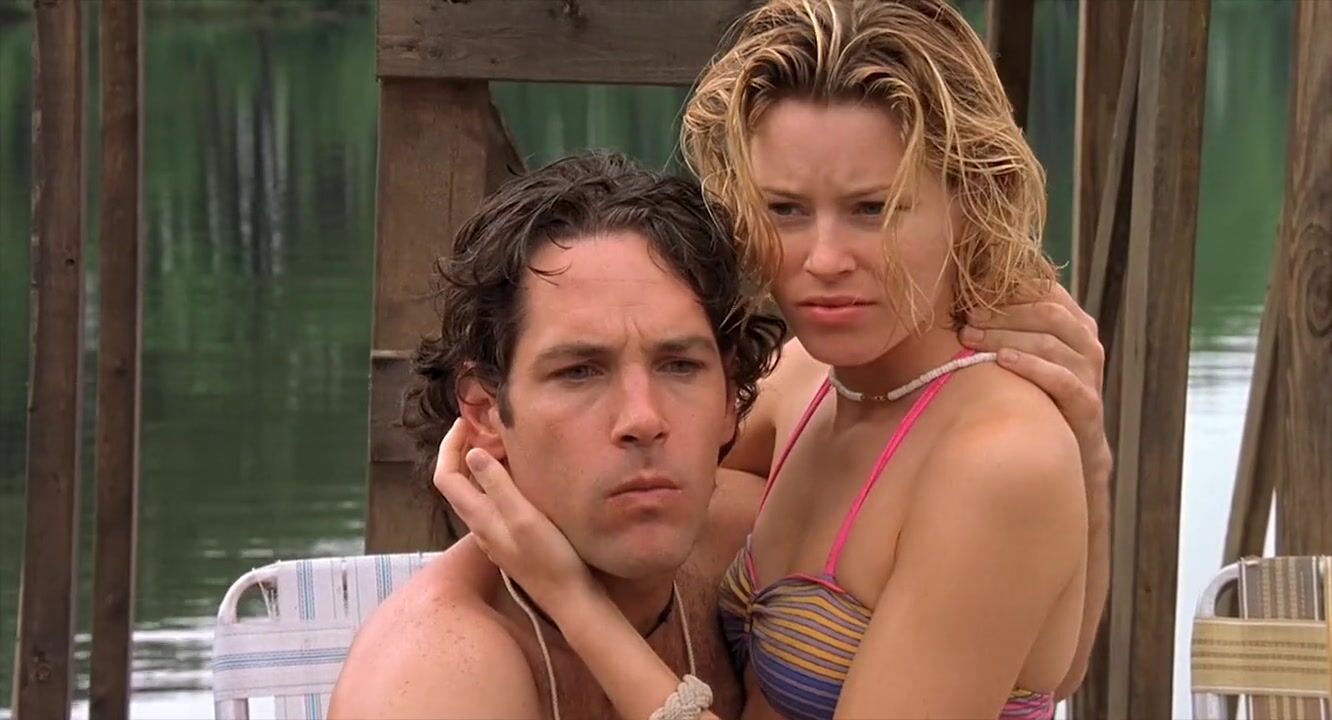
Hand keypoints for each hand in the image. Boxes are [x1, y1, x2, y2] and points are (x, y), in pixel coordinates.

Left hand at [433, 419, 600, 615]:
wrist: (570, 599)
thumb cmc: (551, 558)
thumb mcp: (525, 517)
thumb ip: (498, 486)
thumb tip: (473, 452)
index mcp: (480, 517)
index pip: (446, 476)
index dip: (449, 446)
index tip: (465, 422)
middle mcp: (481, 526)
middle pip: (456, 484)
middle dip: (461, 451)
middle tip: (482, 427)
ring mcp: (494, 535)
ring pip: (474, 494)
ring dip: (478, 466)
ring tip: (499, 444)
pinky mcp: (510, 540)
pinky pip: (491, 503)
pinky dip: (494, 481)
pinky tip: (516, 477)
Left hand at [959, 284, 1112, 490]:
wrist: (1074, 443)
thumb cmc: (1042, 390)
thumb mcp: (1033, 352)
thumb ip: (1014, 325)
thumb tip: (968, 300)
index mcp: (1076, 322)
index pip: (1047, 291)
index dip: (1010, 288)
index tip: (973, 290)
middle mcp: (1086, 342)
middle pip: (1047, 313)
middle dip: (1003, 312)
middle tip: (966, 317)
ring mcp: (1089, 371)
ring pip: (1048, 343)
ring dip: (1004, 337)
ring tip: (970, 338)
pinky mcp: (1086, 401)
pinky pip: (1059, 378)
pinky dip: (1030, 366)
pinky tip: (1002, 361)